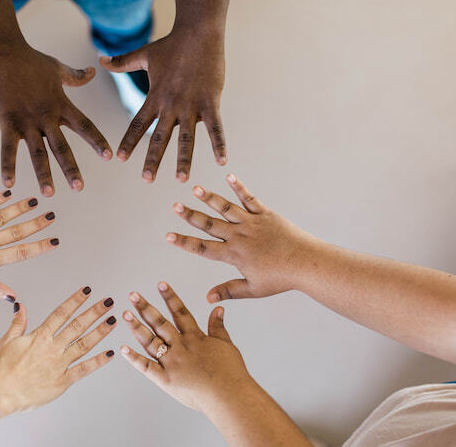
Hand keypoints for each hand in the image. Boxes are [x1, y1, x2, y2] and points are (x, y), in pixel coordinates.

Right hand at [0, 45, 111, 195]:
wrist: (3, 52)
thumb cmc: (31, 60)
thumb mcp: (57, 69)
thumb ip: (76, 76)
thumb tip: (94, 71)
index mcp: (61, 105)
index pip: (84, 126)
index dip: (97, 141)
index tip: (110, 156)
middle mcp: (46, 116)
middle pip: (62, 146)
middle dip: (71, 168)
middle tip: (79, 188)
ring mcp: (26, 121)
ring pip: (37, 152)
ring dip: (43, 173)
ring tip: (49, 193)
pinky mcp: (7, 122)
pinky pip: (7, 148)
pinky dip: (7, 166)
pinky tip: (8, 184)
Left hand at [0, 190, 58, 297]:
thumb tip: (14, 296)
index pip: (20, 253)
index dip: (39, 247)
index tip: (54, 241)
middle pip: (16, 232)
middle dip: (36, 224)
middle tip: (51, 216)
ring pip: (1, 217)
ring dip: (20, 209)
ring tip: (35, 201)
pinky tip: (7, 193)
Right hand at [0, 287, 116, 416]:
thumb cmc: (0, 370)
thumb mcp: (6, 341)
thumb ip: (18, 323)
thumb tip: (20, 306)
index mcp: (39, 336)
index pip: (61, 313)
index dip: (75, 300)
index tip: (87, 291)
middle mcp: (52, 348)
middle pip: (77, 326)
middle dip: (94, 312)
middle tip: (108, 302)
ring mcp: (59, 365)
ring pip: (84, 345)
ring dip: (100, 332)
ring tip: (112, 321)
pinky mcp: (62, 382)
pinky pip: (83, 369)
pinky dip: (97, 362)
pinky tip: (109, 353)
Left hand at [100, 28, 226, 182]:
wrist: (199, 32)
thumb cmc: (172, 44)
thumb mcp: (144, 54)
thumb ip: (122, 62)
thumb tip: (99, 60)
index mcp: (154, 97)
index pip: (138, 124)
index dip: (129, 141)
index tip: (119, 158)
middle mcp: (171, 105)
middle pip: (159, 138)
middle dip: (152, 160)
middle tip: (146, 180)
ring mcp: (191, 105)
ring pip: (186, 138)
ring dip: (183, 160)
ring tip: (180, 180)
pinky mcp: (211, 102)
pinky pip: (215, 127)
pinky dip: (218, 144)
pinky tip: (221, 161)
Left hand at [120, 282, 251, 412]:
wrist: (231, 397)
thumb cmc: (232, 374)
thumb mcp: (226, 345)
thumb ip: (218, 326)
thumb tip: (217, 309)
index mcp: (195, 338)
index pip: (180, 312)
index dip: (170, 297)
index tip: (160, 284)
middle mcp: (181, 347)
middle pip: (159, 323)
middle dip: (145, 307)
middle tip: (132, 295)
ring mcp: (172, 362)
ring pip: (150, 341)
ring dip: (136, 327)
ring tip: (125, 314)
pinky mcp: (166, 380)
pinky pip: (147, 368)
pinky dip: (134, 359)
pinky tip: (123, 349)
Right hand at [167, 174, 321, 301]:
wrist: (307, 263)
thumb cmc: (281, 279)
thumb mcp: (253, 289)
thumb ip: (228, 291)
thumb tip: (207, 298)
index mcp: (234, 255)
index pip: (203, 248)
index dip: (184, 242)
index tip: (168, 235)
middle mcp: (240, 236)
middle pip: (210, 224)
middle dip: (190, 215)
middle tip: (175, 206)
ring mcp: (252, 223)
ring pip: (226, 208)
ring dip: (210, 198)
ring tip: (196, 188)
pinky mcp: (266, 214)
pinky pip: (250, 199)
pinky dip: (240, 187)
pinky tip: (229, 176)